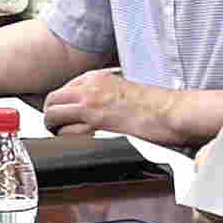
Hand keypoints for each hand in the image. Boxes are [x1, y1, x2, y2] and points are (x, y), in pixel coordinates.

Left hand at [43, 71, 173, 142]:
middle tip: (59, 131)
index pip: (62, 90)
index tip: (64, 118)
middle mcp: (90, 87)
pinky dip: (68, 142)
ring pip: (53, 116)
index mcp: (97, 77)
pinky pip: (67, 133)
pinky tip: (80, 146)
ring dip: (56, 130)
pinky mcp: (96, 122)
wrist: (171, 112)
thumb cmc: (155, 105)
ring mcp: (91, 104)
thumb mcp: (123, 89)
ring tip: (66, 140)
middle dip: (51, 118)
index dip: (60, 107)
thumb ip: (102, 94)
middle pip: (51, 101)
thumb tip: (88, 108)